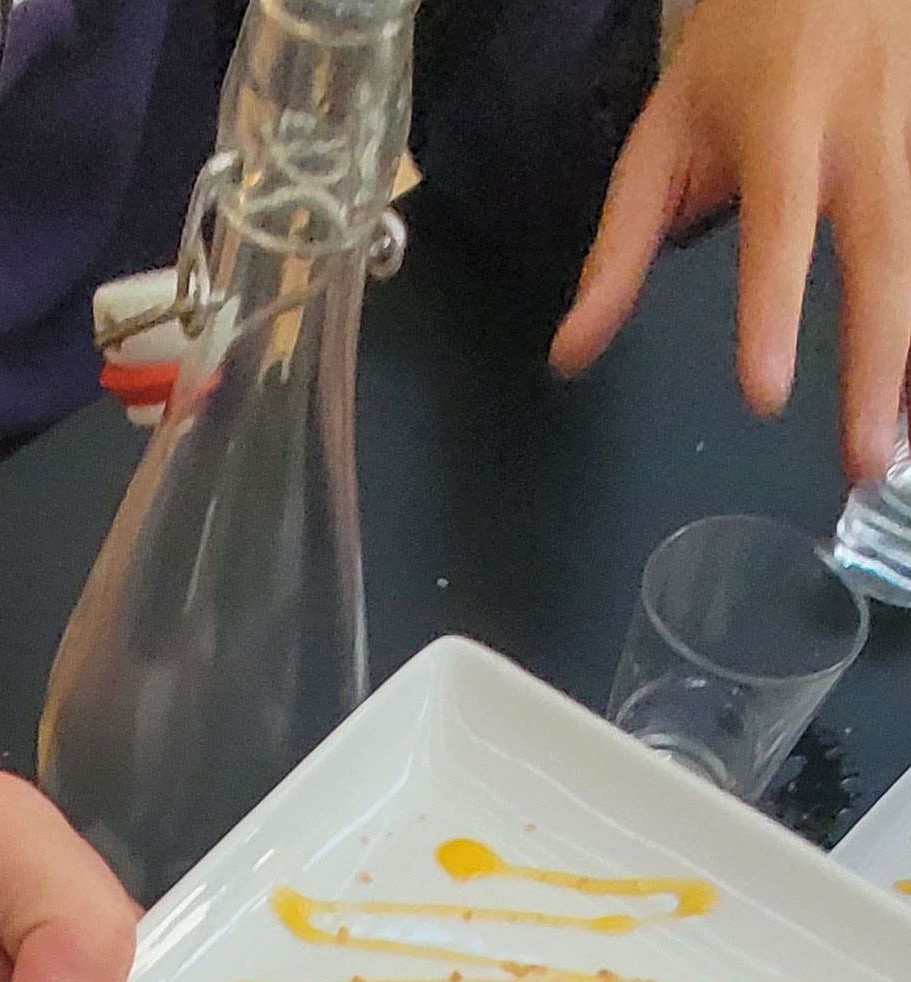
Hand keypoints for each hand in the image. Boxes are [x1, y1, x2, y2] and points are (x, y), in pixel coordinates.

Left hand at [552, 0, 910, 480]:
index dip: (771, 310)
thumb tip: (572, 354)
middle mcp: (863, 132)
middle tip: (863, 461)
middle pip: (882, 256)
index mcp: (783, 123)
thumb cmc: (741, 51)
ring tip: (900, 447)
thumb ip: (622, 246)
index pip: (777, 227)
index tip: (765, 395)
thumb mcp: (665, 132)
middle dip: (876, 365)